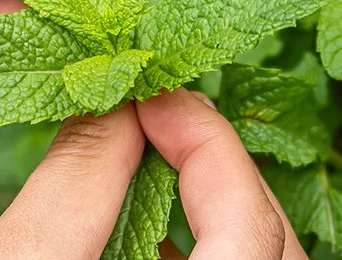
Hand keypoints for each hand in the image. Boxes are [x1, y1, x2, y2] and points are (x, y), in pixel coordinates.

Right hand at [0, 90, 306, 258]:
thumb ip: (73, 185)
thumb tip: (110, 107)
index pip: (248, 232)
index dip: (209, 144)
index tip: (153, 97)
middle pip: (268, 245)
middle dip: (216, 165)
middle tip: (155, 117)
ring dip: (211, 204)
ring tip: (146, 163)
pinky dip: (196, 246)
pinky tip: (142, 232)